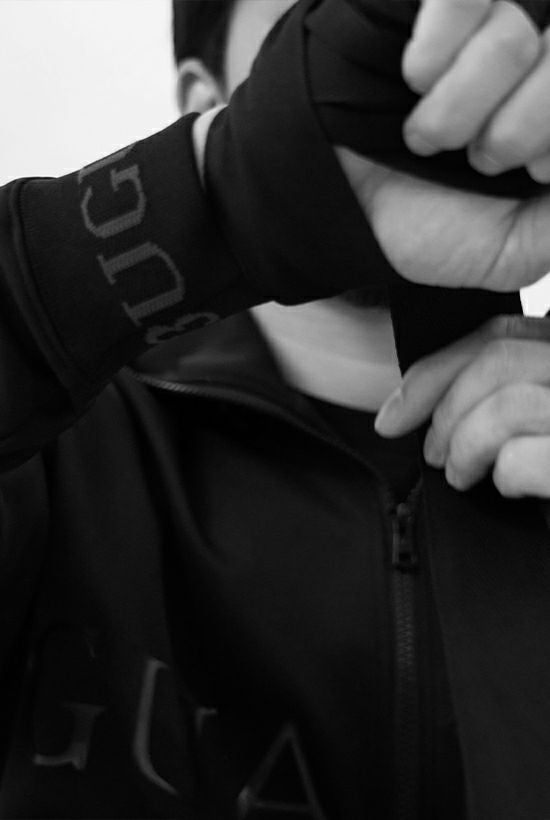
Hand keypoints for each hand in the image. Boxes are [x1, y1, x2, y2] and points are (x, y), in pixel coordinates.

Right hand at [336, 0, 549, 291]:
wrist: (337, 208)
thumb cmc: (423, 224)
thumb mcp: (516, 248)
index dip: (549, 136)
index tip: (528, 174)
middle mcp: (535, 57)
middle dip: (518, 129)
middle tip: (478, 162)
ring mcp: (489, 20)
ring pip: (517, 28)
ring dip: (463, 102)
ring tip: (428, 136)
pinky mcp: (438, 4)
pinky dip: (439, 47)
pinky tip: (415, 78)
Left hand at [374, 315, 549, 497]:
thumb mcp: (540, 409)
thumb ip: (509, 383)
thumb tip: (414, 400)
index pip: (499, 333)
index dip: (433, 371)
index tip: (395, 413)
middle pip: (498, 360)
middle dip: (444, 410)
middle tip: (433, 453)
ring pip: (506, 406)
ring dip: (465, 446)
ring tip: (461, 475)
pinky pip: (520, 458)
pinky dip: (504, 475)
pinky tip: (510, 487)